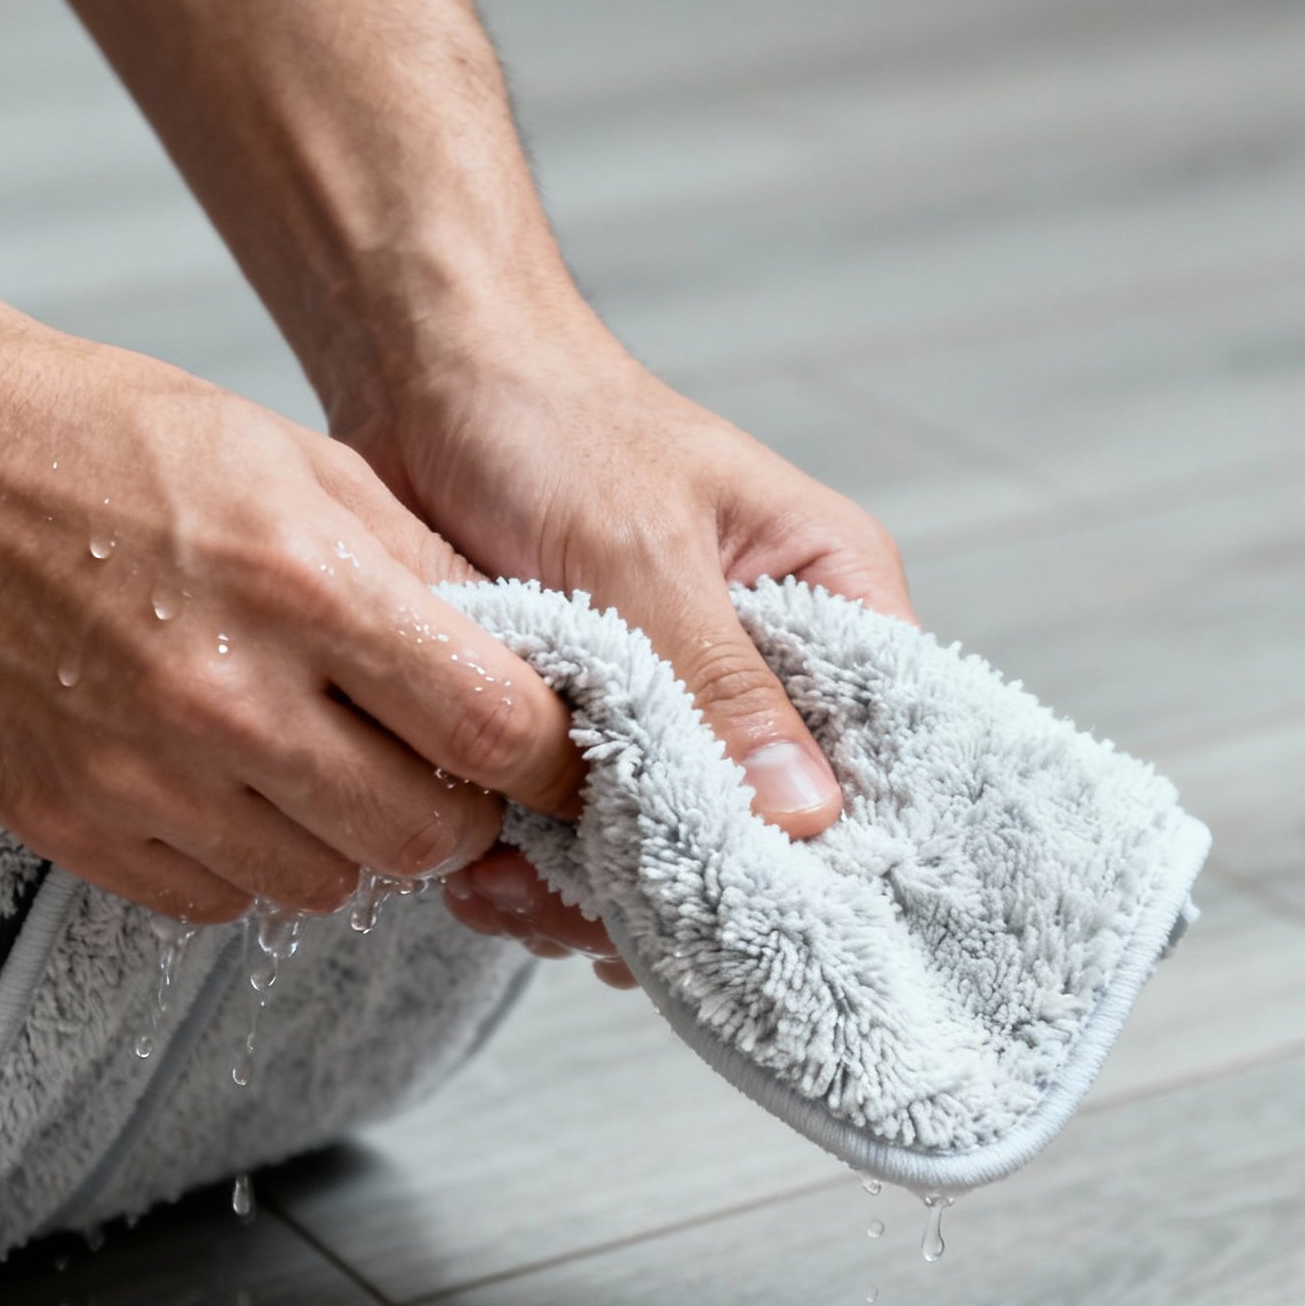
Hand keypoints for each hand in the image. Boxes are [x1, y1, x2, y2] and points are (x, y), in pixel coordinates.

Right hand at [0, 267, 579, 921]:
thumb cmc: (109, 449)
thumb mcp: (293, 462)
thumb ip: (420, 569)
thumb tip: (525, 664)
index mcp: (303, 582)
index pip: (494, 730)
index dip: (545, 757)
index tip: (547, 759)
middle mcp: (228, 695)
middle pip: (424, 838)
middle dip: (448, 808)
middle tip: (422, 760)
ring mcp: (145, 777)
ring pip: (328, 887)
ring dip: (341, 838)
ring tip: (302, 755)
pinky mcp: (79, 828)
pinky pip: (219, 902)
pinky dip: (241, 857)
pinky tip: (216, 777)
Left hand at [340, 308, 915, 981]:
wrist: (423, 381)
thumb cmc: (552, 420)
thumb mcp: (643, 552)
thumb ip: (717, 686)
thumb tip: (806, 817)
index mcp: (833, 604)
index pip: (880, 761)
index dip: (830, 853)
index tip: (752, 907)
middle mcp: (772, 676)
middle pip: (771, 836)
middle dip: (686, 894)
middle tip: (596, 924)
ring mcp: (682, 719)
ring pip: (674, 859)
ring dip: (595, 899)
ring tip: (511, 896)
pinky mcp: (595, 746)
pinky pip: (590, 848)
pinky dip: (542, 878)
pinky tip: (488, 882)